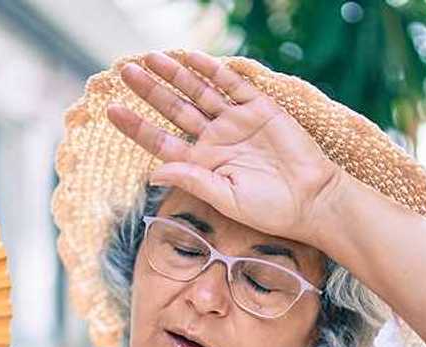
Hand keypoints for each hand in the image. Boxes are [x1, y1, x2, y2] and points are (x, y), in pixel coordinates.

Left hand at [107, 50, 345, 246]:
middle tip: (125, 71)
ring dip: (176, 75)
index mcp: (202, 164)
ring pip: (199, 92)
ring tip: (151, 58)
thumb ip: (192, 180)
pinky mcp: (260, 109)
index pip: (161, 140)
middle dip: (150, 90)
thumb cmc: (270, 209)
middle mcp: (215, 140)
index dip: (137, 125)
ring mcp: (236, 122)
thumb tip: (153, 172)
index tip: (112, 110)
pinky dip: (213, 71)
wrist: (312, 199)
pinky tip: (193, 59)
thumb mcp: (225, 199)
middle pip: (175, 109)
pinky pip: (233, 84)